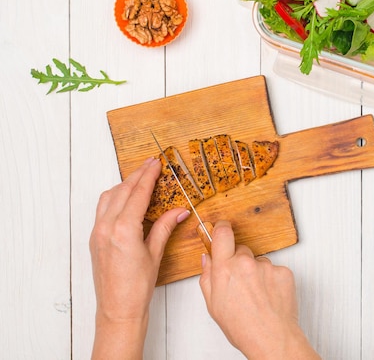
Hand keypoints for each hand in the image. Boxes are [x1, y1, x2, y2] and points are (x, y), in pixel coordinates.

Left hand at [89, 157, 189, 358]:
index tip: (157, 163)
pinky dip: (115, 197)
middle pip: (122, 190)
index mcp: (124, 229)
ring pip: (109, 197)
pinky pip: (103, 208)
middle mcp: (107, 227)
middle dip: (137, 175)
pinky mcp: (94, 238)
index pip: (138, 193)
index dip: (149, 176)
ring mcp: (97, 232)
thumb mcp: (155, 253)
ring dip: (125, 184)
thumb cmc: (137, 286)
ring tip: (140, 177)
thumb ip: (165, 226)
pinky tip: (126, 197)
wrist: (117, 309)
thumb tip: (180, 210)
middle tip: (151, 163)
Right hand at [199, 221, 319, 359]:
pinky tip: (269, 296)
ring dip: (256, 272)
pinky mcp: (283, 271)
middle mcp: (245, 262)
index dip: (221, 228)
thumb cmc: (242, 326)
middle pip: (241, 249)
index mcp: (225, 268)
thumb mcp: (213, 305)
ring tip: (257, 295)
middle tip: (240, 283)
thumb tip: (207, 259)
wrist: (271, 338)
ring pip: (259, 261)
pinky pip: (274, 269)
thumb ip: (207, 277)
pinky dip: (272, 280)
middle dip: (239, 261)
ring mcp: (266, 266)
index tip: (222, 228)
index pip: (222, 233)